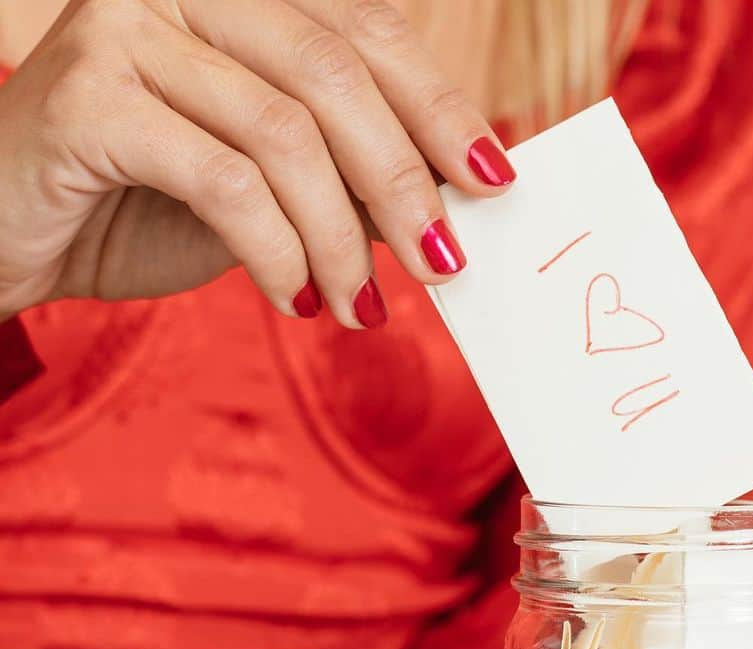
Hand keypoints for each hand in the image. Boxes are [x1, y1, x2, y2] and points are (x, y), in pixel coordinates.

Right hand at [0, 0, 513, 326]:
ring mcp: (130, 24)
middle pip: (336, 74)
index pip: (366, 35)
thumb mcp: (271, 187)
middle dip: (404, 182)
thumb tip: (444, 205)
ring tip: (357, 306)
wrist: (17, 232)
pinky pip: (223, 179)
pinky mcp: (89, 90)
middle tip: (444, 264)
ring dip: (339, 239)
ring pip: (285, 133)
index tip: (494, 180)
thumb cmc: (150, 204)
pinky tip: (292, 300)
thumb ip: (345, 175)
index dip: (440, 107)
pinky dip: (275, 250)